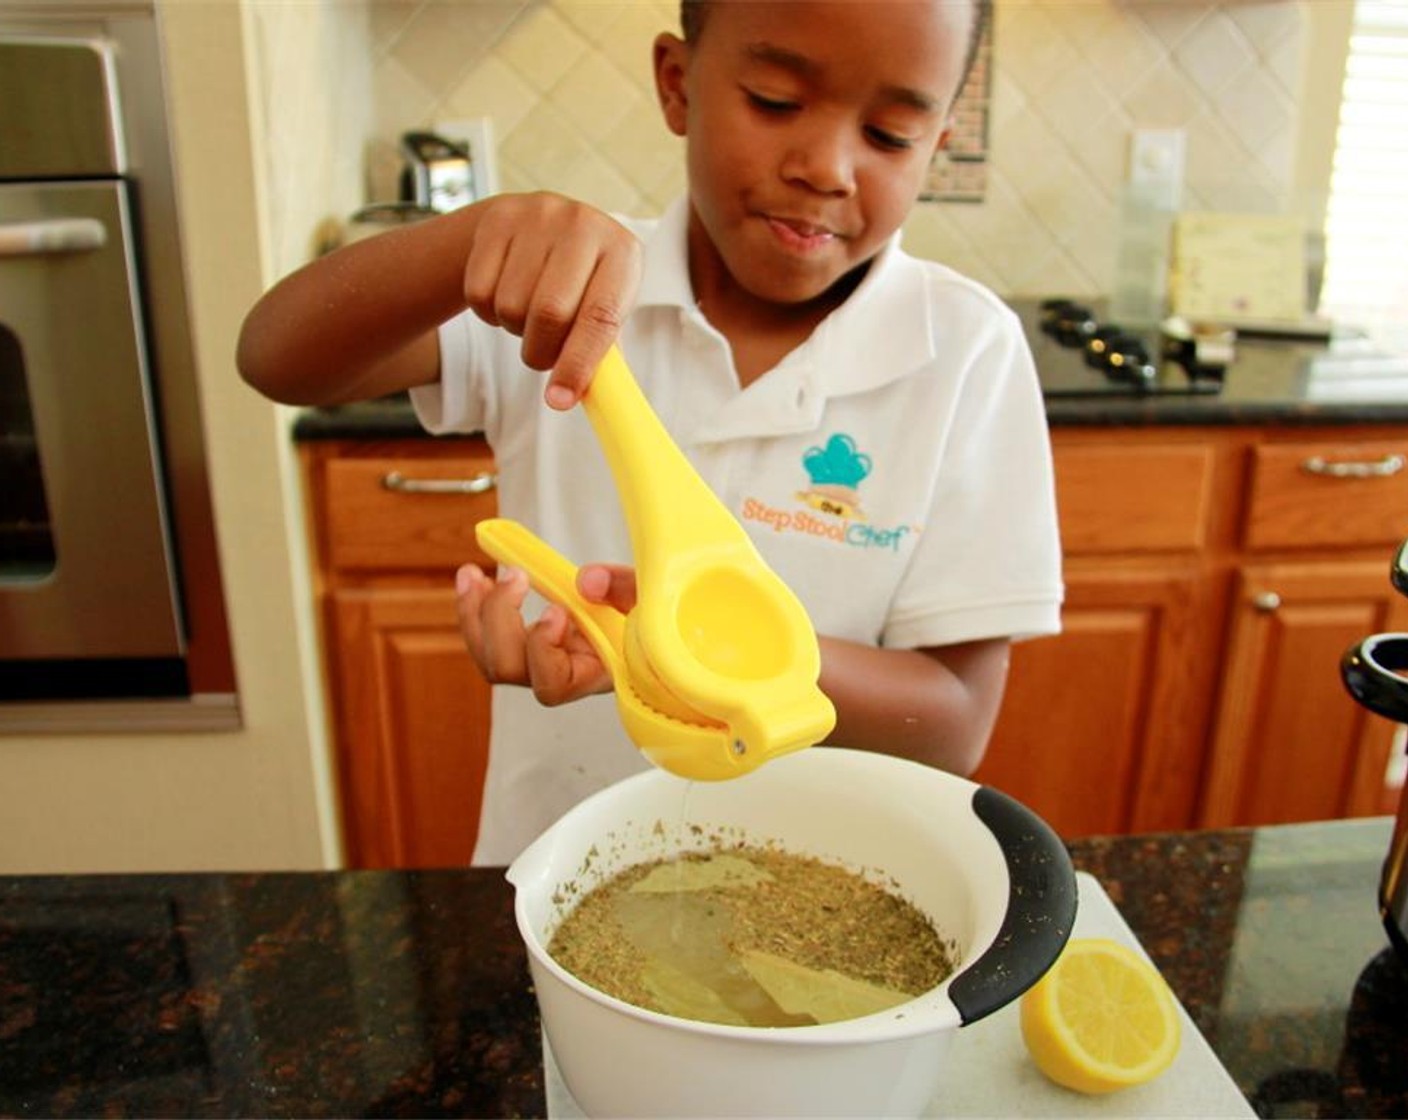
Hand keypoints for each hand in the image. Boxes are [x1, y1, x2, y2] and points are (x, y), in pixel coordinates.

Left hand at [453, 561, 637, 704]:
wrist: (649, 617)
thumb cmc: (655, 617)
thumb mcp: (651, 597)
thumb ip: (624, 587)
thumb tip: (586, 580)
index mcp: (595, 675)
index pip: (553, 685)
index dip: (542, 650)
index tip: (556, 610)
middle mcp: (562, 676)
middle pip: (509, 669)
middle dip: (500, 620)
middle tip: (514, 576)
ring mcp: (540, 664)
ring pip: (490, 658)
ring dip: (474, 614)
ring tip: (472, 574)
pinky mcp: (527, 647)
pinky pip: (486, 640)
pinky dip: (475, 608)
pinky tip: (475, 578)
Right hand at [461, 192, 642, 408]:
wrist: (538, 225)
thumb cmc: (582, 283)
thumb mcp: (603, 305)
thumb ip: (602, 351)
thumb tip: (598, 402)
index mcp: (623, 252)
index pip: (600, 318)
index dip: (579, 364)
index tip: (559, 400)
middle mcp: (584, 225)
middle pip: (549, 313)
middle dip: (541, 352)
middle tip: (542, 357)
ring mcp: (538, 215)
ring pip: (511, 305)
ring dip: (515, 329)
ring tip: (529, 315)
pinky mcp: (498, 218)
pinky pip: (479, 292)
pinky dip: (488, 313)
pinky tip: (505, 294)